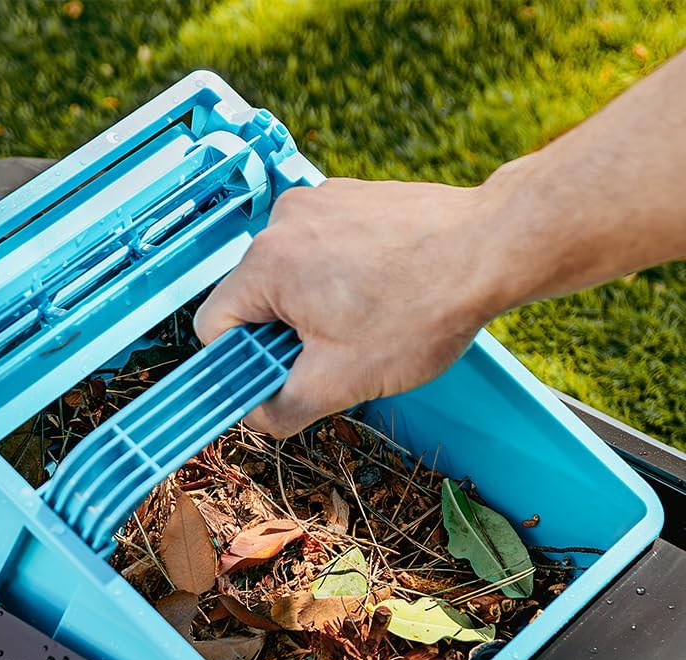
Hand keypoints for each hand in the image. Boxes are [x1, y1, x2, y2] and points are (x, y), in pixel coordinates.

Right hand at [193, 177, 504, 437]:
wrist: (493, 248)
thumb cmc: (422, 309)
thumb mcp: (339, 382)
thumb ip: (280, 409)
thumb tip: (257, 415)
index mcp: (267, 264)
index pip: (214, 327)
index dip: (240, 365)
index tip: (274, 378)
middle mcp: (284, 222)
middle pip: (252, 300)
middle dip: (284, 336)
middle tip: (334, 354)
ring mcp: (319, 202)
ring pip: (288, 276)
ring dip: (314, 307)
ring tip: (367, 320)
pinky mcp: (350, 197)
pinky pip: (321, 249)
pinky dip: (340, 276)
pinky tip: (382, 291)